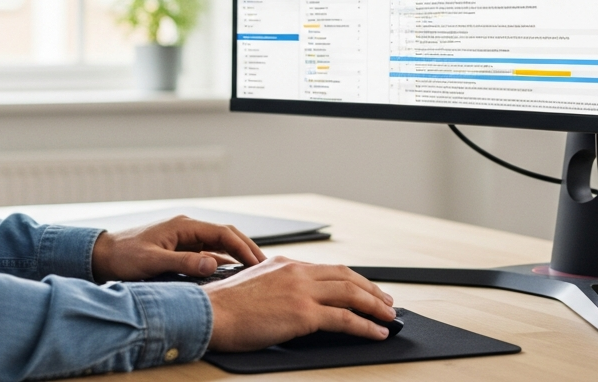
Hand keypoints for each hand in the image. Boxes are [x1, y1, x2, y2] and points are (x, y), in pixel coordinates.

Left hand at [90, 215, 266, 281]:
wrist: (102, 256)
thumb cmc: (123, 257)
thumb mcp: (153, 262)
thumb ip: (184, 262)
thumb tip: (213, 264)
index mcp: (184, 226)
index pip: (224, 233)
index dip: (244, 247)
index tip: (259, 263)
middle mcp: (187, 229)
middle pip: (226, 236)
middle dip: (247, 250)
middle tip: (265, 267)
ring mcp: (184, 238)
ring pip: (219, 245)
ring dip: (236, 256)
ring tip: (255, 273)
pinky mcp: (180, 249)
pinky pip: (208, 254)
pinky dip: (222, 263)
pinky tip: (232, 276)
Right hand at [203, 257, 395, 351]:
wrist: (209, 313)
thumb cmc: (223, 307)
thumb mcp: (253, 285)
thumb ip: (276, 287)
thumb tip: (289, 301)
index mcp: (285, 264)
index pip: (328, 269)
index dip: (352, 280)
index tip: (364, 289)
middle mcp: (296, 272)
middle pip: (346, 277)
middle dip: (370, 290)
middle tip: (386, 301)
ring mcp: (301, 291)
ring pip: (350, 294)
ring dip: (374, 306)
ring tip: (388, 316)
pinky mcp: (303, 313)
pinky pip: (345, 319)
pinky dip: (365, 326)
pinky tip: (376, 332)